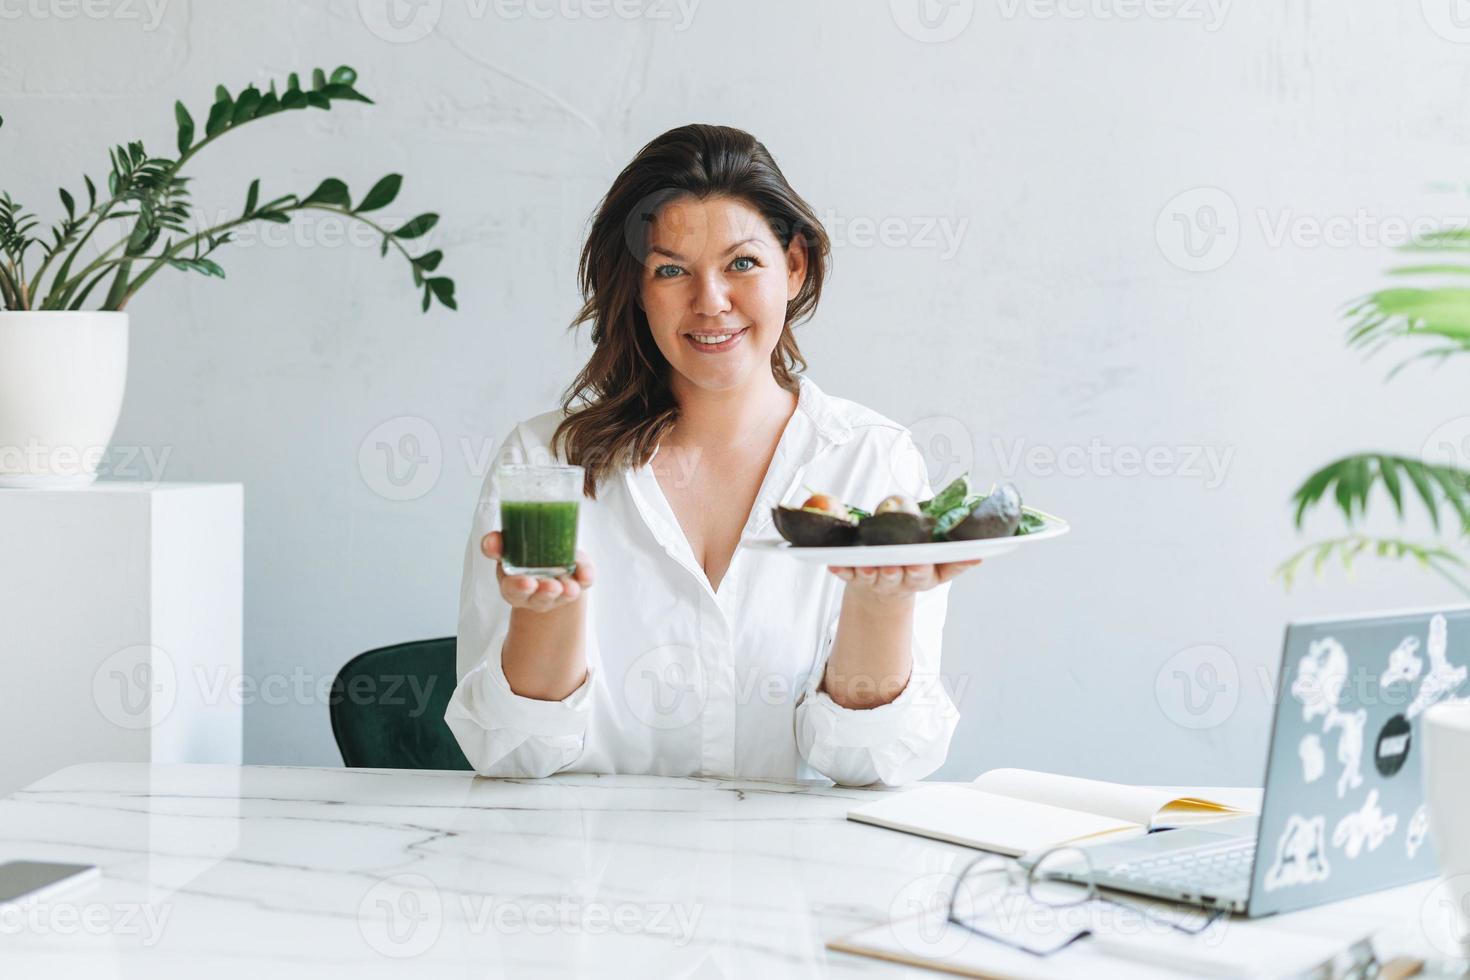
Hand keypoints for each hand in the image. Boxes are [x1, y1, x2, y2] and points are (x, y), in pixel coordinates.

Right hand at [481, 531, 595, 612]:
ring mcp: (555, 592)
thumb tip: (491, 542)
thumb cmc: (523, 556)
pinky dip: (585, 576)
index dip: (519, 587)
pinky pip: (582, 582)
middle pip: (538, 598)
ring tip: (571, 586)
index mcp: (512, 584)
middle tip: (552, 587)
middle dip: (544, 592)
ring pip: (561, 595)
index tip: (528, 583)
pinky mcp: (575, 585)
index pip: (512, 589)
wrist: (546, 564)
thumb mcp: (506, 548)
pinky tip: (586, 573)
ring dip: (566, 590)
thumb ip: (497, 544)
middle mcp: (533, 594)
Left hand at [827, 560, 980, 596]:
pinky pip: (846, 574)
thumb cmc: (914, 561)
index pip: (930, 573)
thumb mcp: (937, 560)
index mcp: (925, 574)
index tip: (920, 563)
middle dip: (899, 571)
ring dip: (870, 572)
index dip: (924, 569)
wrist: (884, 589)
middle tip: (896, 564)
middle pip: (902, 577)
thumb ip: (954, 555)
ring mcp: (877, 580)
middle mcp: (902, 579)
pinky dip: (840, 570)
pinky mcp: (856, 578)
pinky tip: (833, 564)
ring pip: (874, 577)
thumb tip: (980, 555)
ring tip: (867, 565)